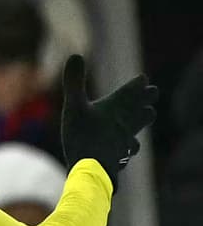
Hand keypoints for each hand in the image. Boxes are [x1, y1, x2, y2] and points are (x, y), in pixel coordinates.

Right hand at [60, 55, 157, 189]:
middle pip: (140, 109)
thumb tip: (75, 54)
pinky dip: (131, 141)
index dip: (138, 85)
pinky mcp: (119, 156)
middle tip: (153, 93)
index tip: (144, 79)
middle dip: (146, 100)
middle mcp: (123, 124)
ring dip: (142, 119)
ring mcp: (123, 141)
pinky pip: (129, 147)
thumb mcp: (73, 105)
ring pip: (137, 128)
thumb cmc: (81, 136)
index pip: (131, 93)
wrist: (90, 170)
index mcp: (114, 108)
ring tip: (148, 114)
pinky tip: (129, 146)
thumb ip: (73, 81)